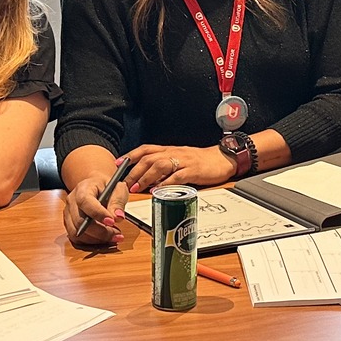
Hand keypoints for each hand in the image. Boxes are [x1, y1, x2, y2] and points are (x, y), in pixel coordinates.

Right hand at [62, 168, 130, 248]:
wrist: (96, 188)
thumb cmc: (107, 188)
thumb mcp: (117, 189)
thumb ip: (118, 202)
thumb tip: (117, 217)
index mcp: (83, 188)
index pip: (85, 201)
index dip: (98, 214)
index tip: (112, 221)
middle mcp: (72, 201)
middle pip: (80, 221)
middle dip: (100, 231)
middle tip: (117, 233)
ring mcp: (68, 214)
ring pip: (77, 233)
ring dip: (96, 239)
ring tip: (113, 236)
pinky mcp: (69, 225)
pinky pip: (77, 239)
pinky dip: (91, 242)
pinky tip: (104, 239)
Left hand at [119, 144, 234, 193]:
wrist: (222, 158)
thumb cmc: (200, 161)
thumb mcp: (180, 159)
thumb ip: (165, 167)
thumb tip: (148, 178)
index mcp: (169, 150)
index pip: (146, 149)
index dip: (131, 156)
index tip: (118, 164)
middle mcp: (174, 153)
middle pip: (149, 158)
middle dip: (134, 171)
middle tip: (125, 183)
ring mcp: (183, 161)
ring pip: (160, 165)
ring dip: (146, 177)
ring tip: (137, 188)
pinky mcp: (193, 171)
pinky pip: (177, 176)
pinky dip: (166, 184)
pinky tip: (158, 190)